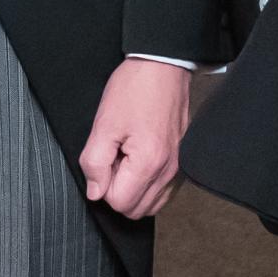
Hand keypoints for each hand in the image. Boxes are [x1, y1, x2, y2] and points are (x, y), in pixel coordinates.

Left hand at [78, 58, 189, 218]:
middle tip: (113, 158)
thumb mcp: (103, 124)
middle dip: (118, 190)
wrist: (162, 67)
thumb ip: (95, 163)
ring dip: (133, 188)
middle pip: (136, 210)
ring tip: (125, 156)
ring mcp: (179, 168)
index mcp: (149, 164)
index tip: (103, 158)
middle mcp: (169, 171)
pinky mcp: (182, 162)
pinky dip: (147, 183)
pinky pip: (163, 191)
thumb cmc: (134, 90)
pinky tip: (138, 158)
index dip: (103, 185)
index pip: (119, 203)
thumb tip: (95, 193)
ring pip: (151, 204)